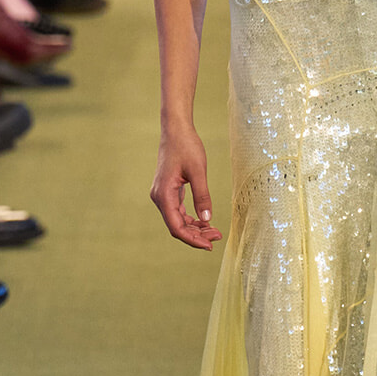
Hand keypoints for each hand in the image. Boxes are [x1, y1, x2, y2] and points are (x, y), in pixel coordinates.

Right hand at [150, 126, 222, 249]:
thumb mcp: (198, 171)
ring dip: (195, 228)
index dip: (192, 239)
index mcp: (163, 195)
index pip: (176, 227)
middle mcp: (159, 197)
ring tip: (215, 231)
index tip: (209, 245)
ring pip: (177, 220)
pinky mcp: (168, 191)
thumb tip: (207, 220)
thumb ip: (202, 196)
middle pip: (176, 226)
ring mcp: (162, 195)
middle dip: (196, 235)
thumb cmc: (186, 146)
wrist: (176, 130)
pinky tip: (205, 222)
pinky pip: (178, 211)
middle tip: (217, 237)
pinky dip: (191, 219)